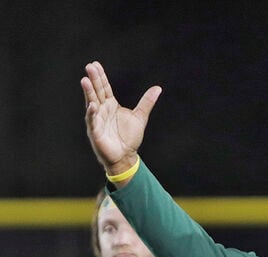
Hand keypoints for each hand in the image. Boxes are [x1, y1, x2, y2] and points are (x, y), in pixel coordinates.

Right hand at [81, 61, 161, 175]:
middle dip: (93, 80)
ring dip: (88, 93)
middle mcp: (102, 110)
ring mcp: (97, 120)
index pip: (104, 88)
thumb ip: (147, 102)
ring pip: (92, 103)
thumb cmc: (129, 137)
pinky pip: (93, 121)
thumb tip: (157, 88)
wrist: (126, 156)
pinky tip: (92, 105)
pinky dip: (92, 113)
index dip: (101, 77)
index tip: (95, 64)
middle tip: (89, 66)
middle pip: (97, 92)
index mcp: (110, 105)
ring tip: (85, 81)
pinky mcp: (96, 132)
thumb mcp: (140, 117)